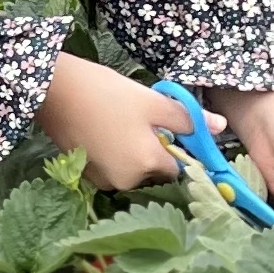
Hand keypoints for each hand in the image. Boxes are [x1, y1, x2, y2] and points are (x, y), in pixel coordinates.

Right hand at [35, 52, 193, 194]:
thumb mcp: (153, 101)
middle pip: (154, 170)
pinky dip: (115, 154)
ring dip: (134, 151)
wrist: (54, 91)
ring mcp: (103, 181)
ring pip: (133, 169)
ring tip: (122, 122)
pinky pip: (113, 168)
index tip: (169, 127)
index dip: (178, 147)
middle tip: (142, 119)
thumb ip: (188, 119)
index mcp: (147, 163)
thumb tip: (220, 127)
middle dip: (155, 149)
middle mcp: (127, 181)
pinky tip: (105, 129)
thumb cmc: (107, 92)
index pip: (179, 168)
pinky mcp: (85, 175)